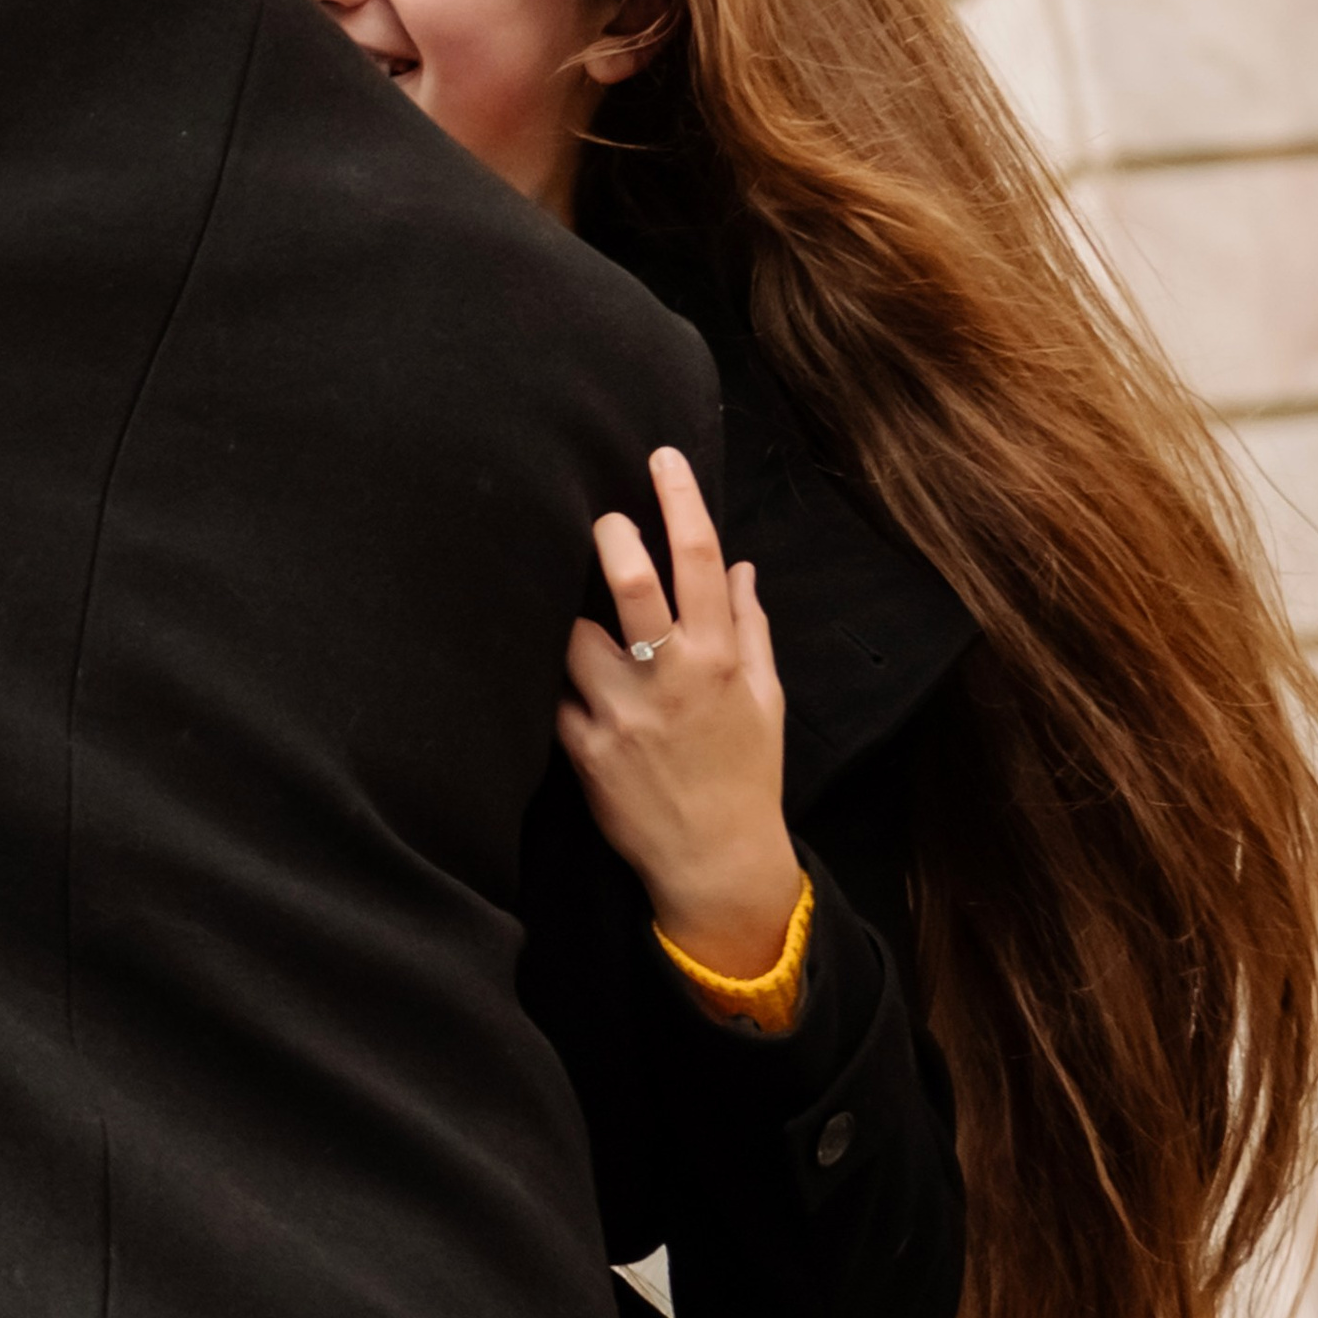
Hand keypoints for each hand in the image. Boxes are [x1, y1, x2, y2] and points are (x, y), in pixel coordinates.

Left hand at [557, 446, 801, 987]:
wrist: (716, 860)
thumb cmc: (744, 773)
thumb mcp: (765, 698)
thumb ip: (750, 627)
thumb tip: (740, 566)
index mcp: (718, 659)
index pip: (700, 559)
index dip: (679, 498)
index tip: (660, 457)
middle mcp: (670, 679)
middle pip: (629, 585)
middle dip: (608, 536)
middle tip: (596, 517)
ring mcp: (622, 714)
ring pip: (573, 636)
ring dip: (568, 618)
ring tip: (568, 615)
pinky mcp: (583, 749)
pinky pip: (552, 694)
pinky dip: (553, 682)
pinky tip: (555, 681)